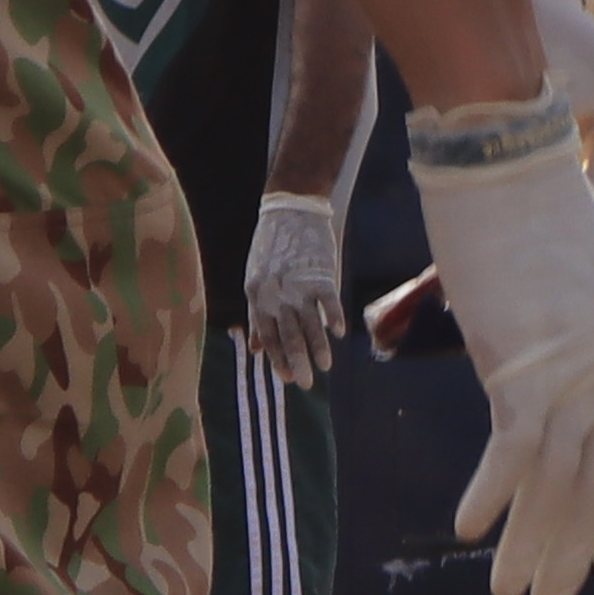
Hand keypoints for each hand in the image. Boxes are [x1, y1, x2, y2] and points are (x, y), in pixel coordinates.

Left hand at [241, 188, 349, 388]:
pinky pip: (328, 300)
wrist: (290, 210)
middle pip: (287, 334)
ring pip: (308, 323)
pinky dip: (333, 317)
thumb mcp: (255, 280)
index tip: (285, 378)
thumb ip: (257, 315)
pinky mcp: (319, 272)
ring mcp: (297, 283)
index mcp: (257, 296)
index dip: (276, 359)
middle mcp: (275, 294)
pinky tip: (338, 333)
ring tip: (325, 367)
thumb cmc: (271, 247)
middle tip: (305, 384)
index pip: (267, 335)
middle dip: (297, 361)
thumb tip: (255, 349)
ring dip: (317, 347)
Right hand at [408, 109, 593, 594]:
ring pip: (559, 479)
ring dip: (534, 545)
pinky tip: (475, 537)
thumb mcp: (578, 279)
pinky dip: (494, 496)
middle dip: (580, 550)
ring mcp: (578, 369)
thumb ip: (583, 337)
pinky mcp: (527, 364)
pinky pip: (514, 450)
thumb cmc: (534, 205)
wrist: (510, 154)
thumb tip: (556, 373)